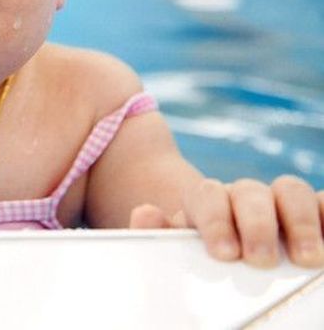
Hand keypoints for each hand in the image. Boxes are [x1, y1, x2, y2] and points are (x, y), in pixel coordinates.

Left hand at [129, 176, 323, 268]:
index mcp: (208, 201)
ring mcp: (279, 202)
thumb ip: (158, 233)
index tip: (225, 254)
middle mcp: (244, 196)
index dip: (215, 220)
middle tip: (260, 260)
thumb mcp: (176, 247)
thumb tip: (144, 213)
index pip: (207, 195)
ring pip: (290, 189)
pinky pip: (323, 202)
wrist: (224, 251)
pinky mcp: (312, 213)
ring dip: (298, 220)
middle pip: (249, 191)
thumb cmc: (200, 253)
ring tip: (305, 258)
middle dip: (256, 224)